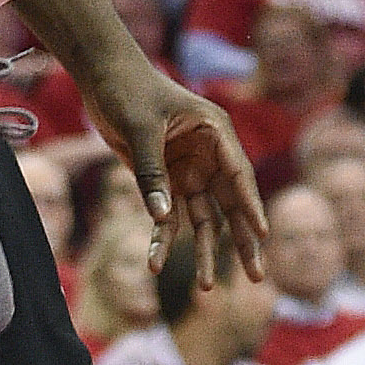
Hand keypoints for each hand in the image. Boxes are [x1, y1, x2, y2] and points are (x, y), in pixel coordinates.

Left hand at [79, 58, 266, 287]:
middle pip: (230, 204)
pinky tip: (154, 264)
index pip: (239, 173)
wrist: (101, 77)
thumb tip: (162, 218)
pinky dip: (163, 240)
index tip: (263, 233)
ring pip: (203, 219)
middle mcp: (207, 155)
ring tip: (207, 287)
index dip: (250, 204)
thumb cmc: (127, 89)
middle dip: (243, 240)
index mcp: (213, 131)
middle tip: (258, 276)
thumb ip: (151, 171)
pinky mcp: (165, 182)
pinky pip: (169, 218)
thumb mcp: (140, 126)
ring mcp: (188, 171)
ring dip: (202, 252)